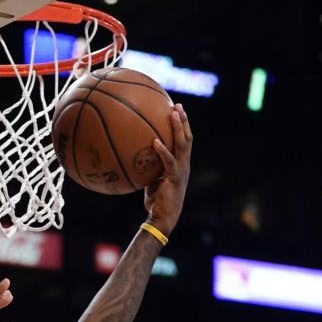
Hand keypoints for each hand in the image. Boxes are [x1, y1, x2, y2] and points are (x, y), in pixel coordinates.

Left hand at [144, 104, 192, 235]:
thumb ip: (148, 167)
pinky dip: (162, 151)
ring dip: (178, 128)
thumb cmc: (156, 201)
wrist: (164, 217)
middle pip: (187, 137)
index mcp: (180, 164)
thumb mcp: (152, 180)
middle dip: (183, 120)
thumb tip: (134, 155)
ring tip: (173, 114)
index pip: (184, 141)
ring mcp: (181, 170)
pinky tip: (154, 141)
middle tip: (177, 105)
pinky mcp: (174, 178)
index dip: (182, 126)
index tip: (176, 110)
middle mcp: (184, 164)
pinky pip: (168, 161)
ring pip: (182, 145)